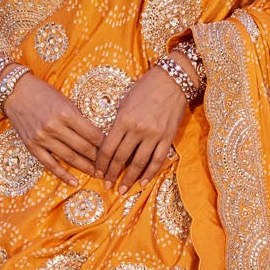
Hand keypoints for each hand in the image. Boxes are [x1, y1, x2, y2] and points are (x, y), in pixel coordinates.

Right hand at [1, 73, 103, 187]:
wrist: (15, 92)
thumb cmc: (43, 93)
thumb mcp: (65, 101)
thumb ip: (78, 118)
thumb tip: (96, 136)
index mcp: (66, 113)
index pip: (92, 134)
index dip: (105, 144)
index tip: (113, 150)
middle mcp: (54, 127)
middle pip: (83, 148)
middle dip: (99, 158)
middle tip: (109, 166)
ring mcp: (42, 138)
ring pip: (69, 158)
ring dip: (85, 167)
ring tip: (97, 174)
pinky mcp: (32, 146)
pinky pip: (50, 164)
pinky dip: (63, 175)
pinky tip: (74, 182)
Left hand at [95, 66, 188, 188]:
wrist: (171, 80)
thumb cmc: (145, 88)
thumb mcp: (125, 103)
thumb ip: (118, 123)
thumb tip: (110, 143)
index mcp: (123, 120)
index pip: (108, 148)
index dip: (101, 163)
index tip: (97, 173)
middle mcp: (138, 129)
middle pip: (121, 158)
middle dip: (112, 174)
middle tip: (107, 185)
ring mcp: (154, 135)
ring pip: (139, 163)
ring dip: (129, 178)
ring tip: (123, 189)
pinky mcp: (168, 137)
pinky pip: (157, 160)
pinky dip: (150, 173)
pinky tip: (142, 182)